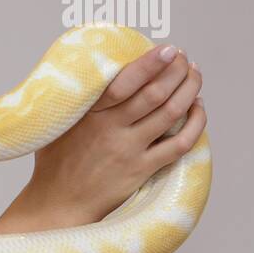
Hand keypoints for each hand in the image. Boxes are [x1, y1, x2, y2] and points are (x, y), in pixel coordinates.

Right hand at [20, 44, 206, 225]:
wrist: (58, 203)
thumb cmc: (54, 162)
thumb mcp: (57, 125)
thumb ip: (76, 102)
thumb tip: (88, 73)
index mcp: (88, 114)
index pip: (125, 82)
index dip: (150, 63)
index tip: (167, 49)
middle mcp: (110, 129)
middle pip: (155, 93)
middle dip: (176, 70)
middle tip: (183, 58)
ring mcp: (128, 150)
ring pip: (171, 113)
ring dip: (190, 91)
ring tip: (194, 76)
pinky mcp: (141, 169)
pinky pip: (178, 144)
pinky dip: (195, 124)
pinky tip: (199, 110)